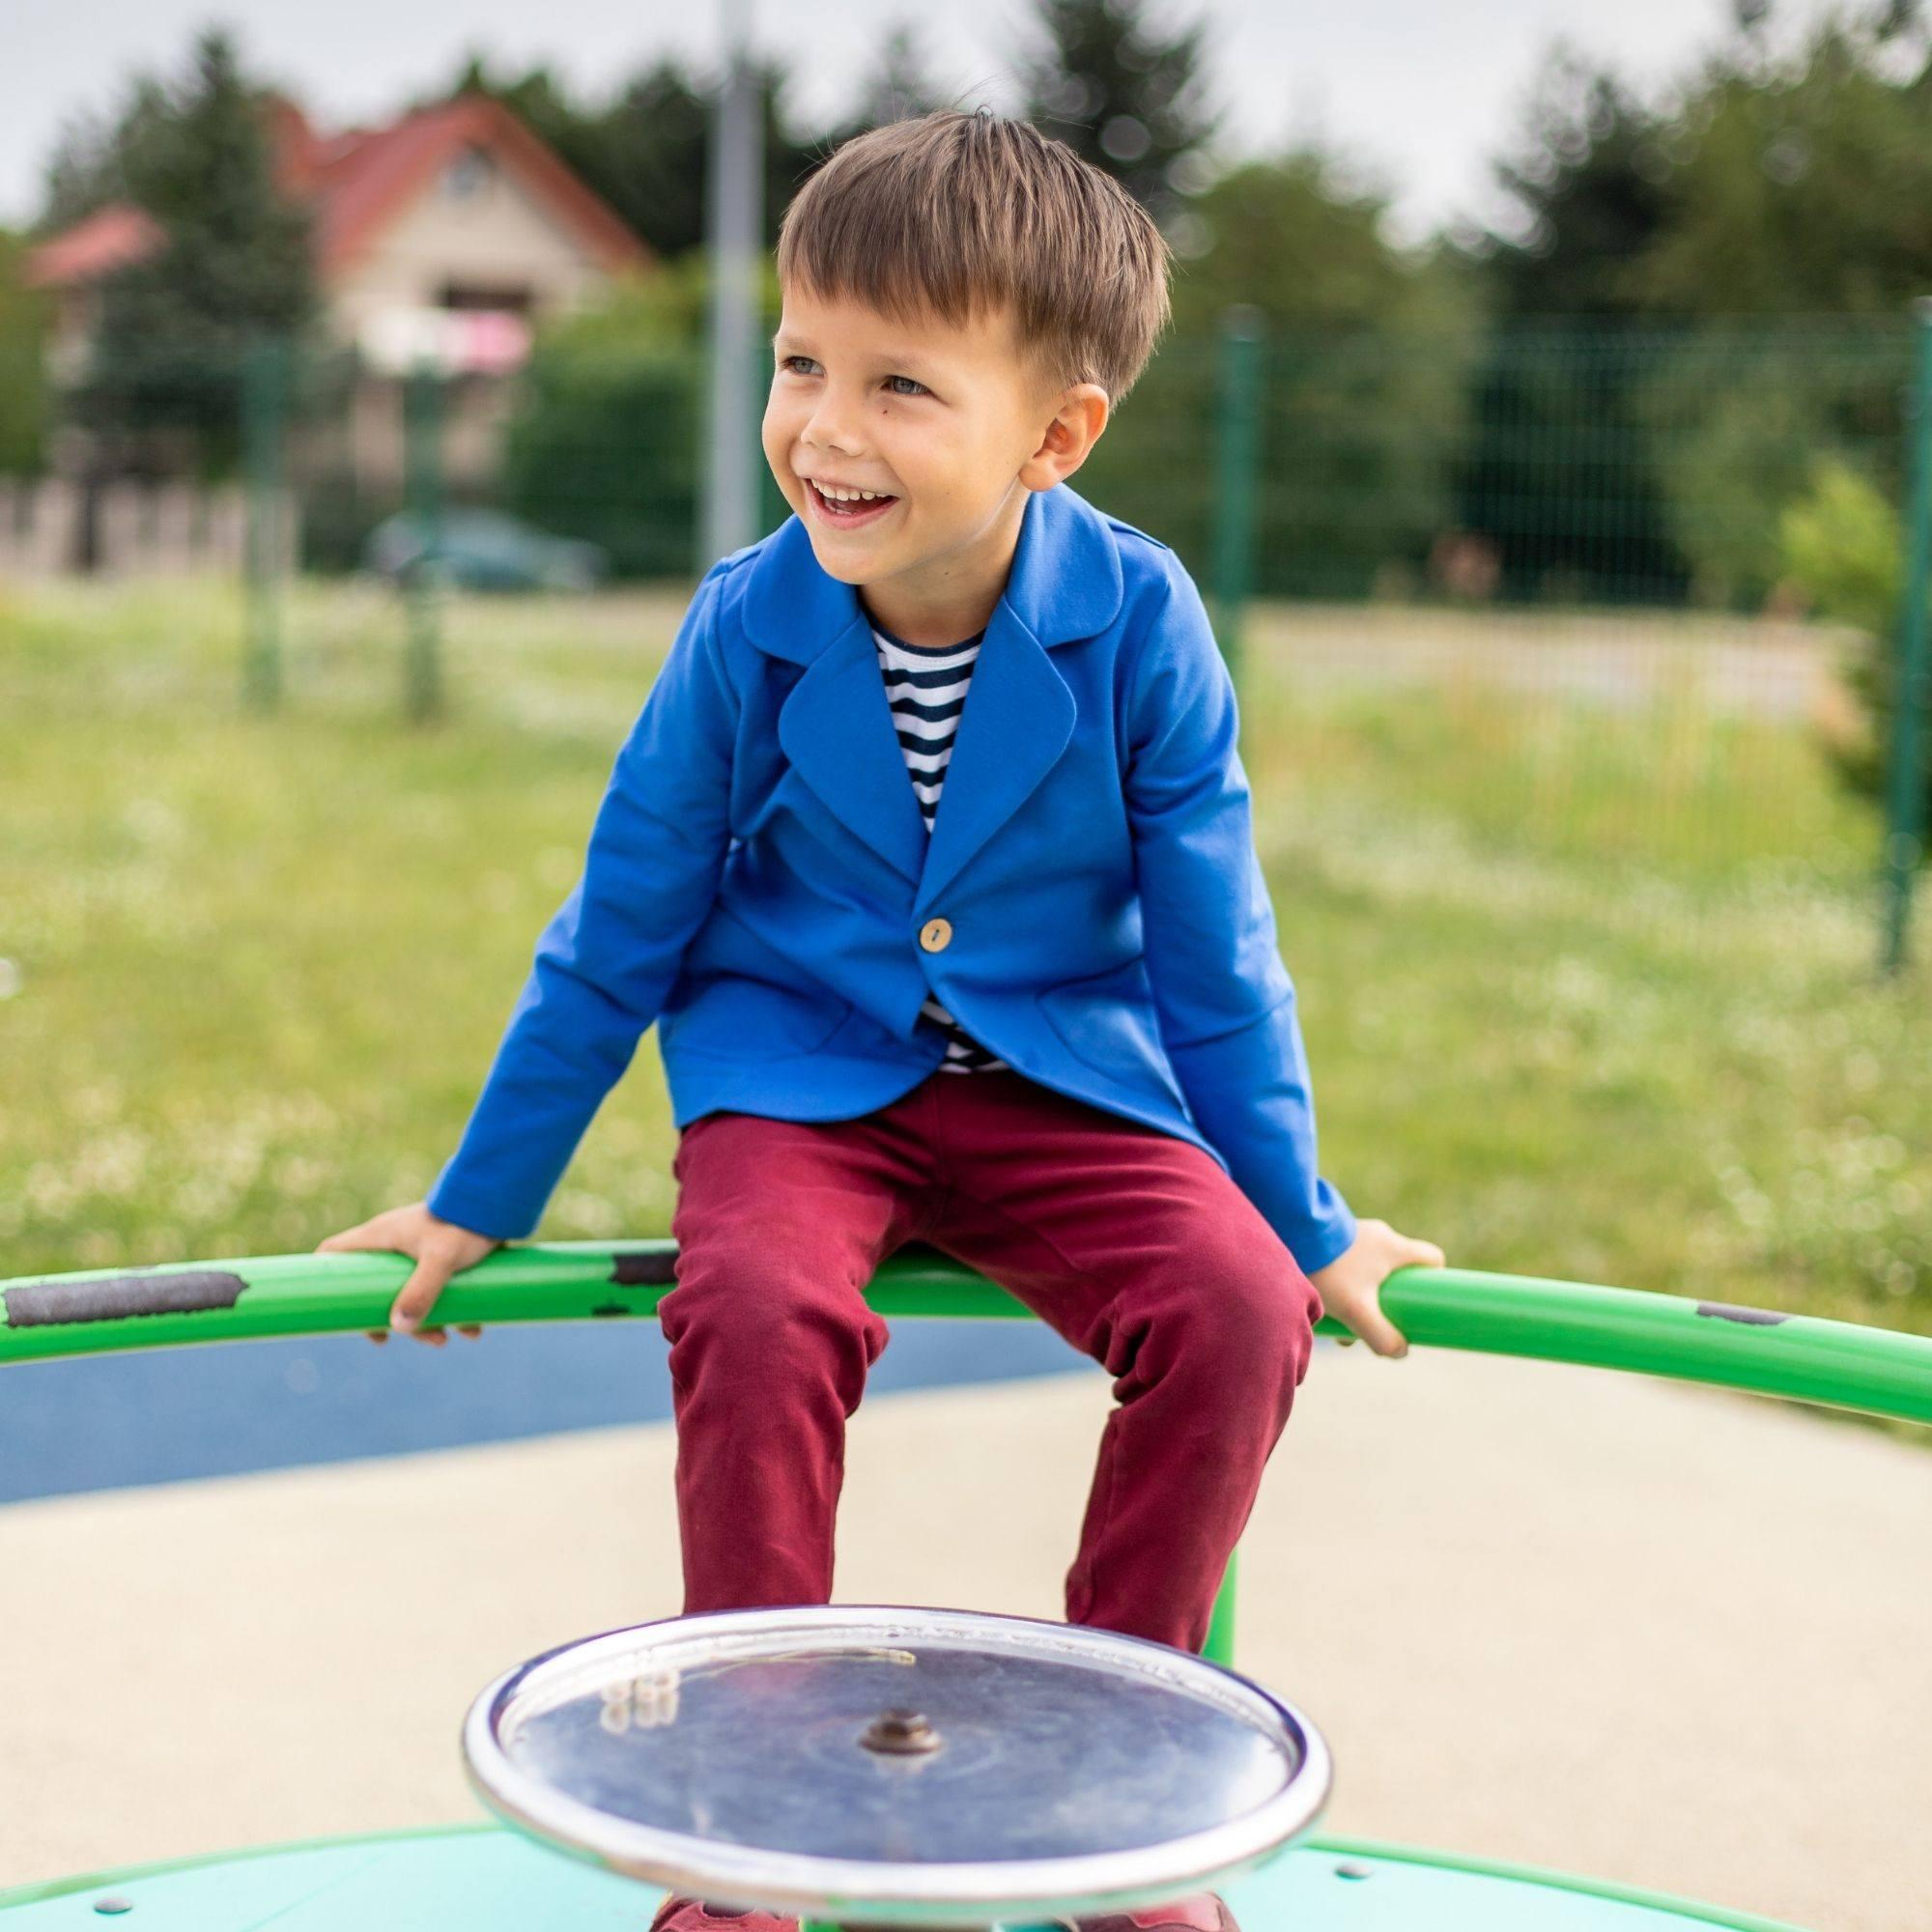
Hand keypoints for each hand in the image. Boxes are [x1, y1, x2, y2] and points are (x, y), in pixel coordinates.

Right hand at [315, 1202, 501, 1345]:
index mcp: (380, 1236)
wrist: (503, 1196)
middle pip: (376, 1287)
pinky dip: (453, 1308)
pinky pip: (440, 1287)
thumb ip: (421, 1292)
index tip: (336, 1313)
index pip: (334, 1253)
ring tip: (451, 1337)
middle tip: (406, 1337)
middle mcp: (395, 1242)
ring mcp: (419, 1248)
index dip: (325, 1280)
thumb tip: (398, 1328)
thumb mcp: (441, 1259)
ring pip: (411, 1291)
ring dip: (430, 1319)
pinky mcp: (444, 1253)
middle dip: (394, 1317)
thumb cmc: (464, 1222)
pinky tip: (473, 1326)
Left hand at [1308, 1218, 1444, 1358]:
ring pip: (1370, 1272)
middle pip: (1398, 1272)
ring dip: (1362, 1298)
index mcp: (1395, 1247)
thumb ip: (1382, 1336)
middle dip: (1389, 1301)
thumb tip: (1401, 1352)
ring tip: (1340, 1322)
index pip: (1431, 1258)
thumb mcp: (1357, 1310)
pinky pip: (1348, 1264)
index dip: (1434, 1281)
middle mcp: (1379, 1236)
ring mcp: (1356, 1234)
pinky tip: (1322, 1306)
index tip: (1424, 1304)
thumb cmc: (1329, 1269)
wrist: (1288, 1231)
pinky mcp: (1333, 1237)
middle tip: (1373, 1322)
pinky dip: (1342, 1286)